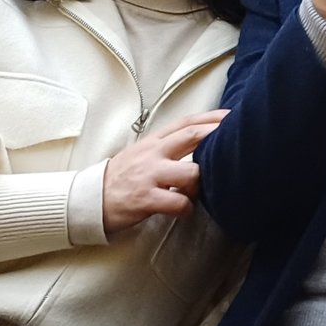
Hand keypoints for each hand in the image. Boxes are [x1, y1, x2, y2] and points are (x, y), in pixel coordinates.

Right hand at [101, 109, 224, 235]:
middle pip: (193, 136)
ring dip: (202, 183)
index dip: (212, 117)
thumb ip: (167, 145)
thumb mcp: (142, 153)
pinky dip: (187, 207)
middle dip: (217, 136)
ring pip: (192, 172)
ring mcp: (150, 176)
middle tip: (236, 141)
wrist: (89, 198)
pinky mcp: (146, 199)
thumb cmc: (121, 177)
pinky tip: (184, 209)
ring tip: (197, 191)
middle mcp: (153, 154)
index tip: (232, 116)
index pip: (187, 122)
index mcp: (153, 141)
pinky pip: (178, 202)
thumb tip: (199, 140)